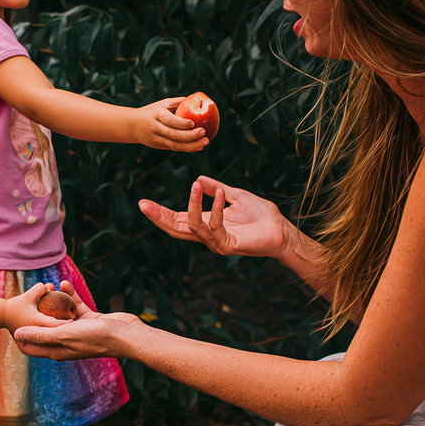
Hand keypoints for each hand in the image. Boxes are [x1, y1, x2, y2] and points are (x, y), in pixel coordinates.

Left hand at [13, 284, 146, 360]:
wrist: (126, 335)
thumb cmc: (95, 338)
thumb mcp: (63, 335)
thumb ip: (40, 335)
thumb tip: (17, 334)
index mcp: (57, 350)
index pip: (32, 346)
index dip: (21, 335)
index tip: (12, 321)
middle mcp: (65, 341)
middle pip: (44, 327)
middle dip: (36, 314)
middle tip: (28, 298)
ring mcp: (77, 330)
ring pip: (60, 314)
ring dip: (54, 301)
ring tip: (47, 287)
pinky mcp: (89, 320)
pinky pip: (75, 306)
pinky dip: (70, 296)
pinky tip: (65, 284)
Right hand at [128, 97, 207, 151]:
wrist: (132, 125)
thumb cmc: (151, 111)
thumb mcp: (161, 104)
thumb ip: (177, 102)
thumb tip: (195, 100)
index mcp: (155, 114)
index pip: (169, 120)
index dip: (181, 123)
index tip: (193, 123)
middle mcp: (155, 128)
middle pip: (173, 135)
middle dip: (190, 135)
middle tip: (203, 132)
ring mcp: (156, 139)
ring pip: (175, 145)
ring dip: (191, 145)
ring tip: (205, 141)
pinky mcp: (159, 146)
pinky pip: (175, 148)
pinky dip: (187, 148)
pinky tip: (199, 146)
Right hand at [139, 175, 290, 258]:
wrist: (281, 230)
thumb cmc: (261, 216)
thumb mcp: (235, 196)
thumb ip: (216, 189)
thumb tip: (198, 179)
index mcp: (207, 224)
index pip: (177, 219)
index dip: (160, 213)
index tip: (143, 203)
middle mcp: (208, 235)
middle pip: (176, 228)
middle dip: (159, 217)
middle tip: (143, 205)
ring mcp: (216, 242)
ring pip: (192, 228)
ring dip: (191, 206)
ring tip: (193, 186)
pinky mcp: (228, 246)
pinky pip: (214, 228)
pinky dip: (214, 209)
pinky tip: (218, 193)